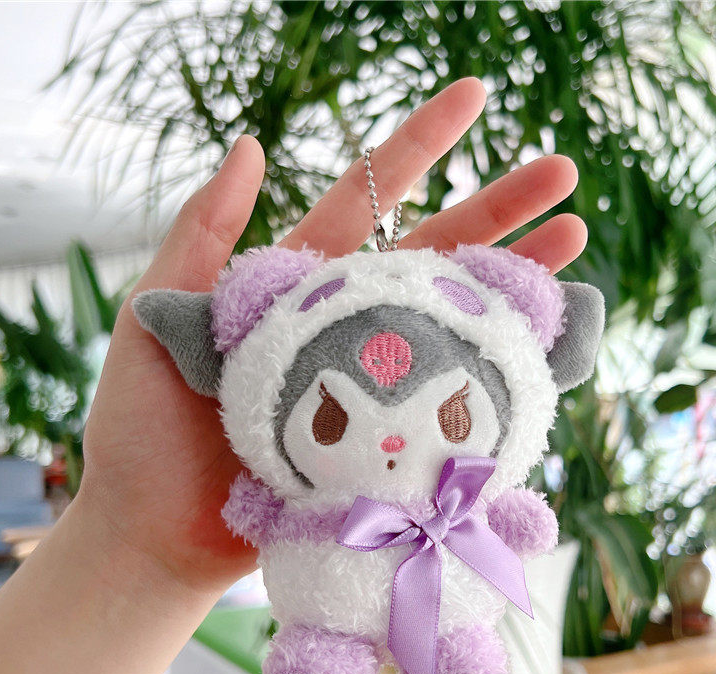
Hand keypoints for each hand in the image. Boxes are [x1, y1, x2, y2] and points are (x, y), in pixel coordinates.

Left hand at [80, 77, 585, 593]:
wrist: (154, 533)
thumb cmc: (141, 426)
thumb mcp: (152, 315)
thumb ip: (201, 235)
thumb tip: (249, 145)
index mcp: (296, 286)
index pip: (367, 200)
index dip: (420, 147)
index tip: (476, 98)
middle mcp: (344, 326)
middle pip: (432, 256)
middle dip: (498, 211)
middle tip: (563, 174)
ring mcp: (371, 385)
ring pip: (454, 324)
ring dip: (514, 284)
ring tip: (574, 245)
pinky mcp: (383, 441)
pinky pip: (450, 402)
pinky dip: (496, 375)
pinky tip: (543, 347)